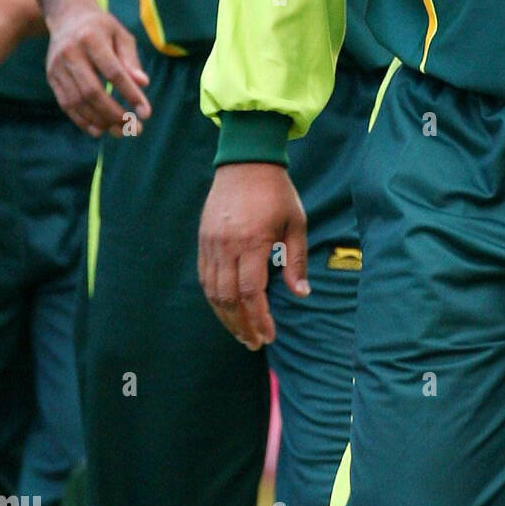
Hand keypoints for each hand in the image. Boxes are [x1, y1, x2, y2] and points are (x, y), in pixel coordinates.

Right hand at [45, 0, 150, 137]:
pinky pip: (66, 104)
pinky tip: (99, 130)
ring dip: (100, 121)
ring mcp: (57, 66)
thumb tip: (143, 84)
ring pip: (77, 102)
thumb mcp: (121, 35)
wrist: (68, 16)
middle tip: (134, 128)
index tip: (146, 113)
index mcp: (92, 39)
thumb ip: (131, 60)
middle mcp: (70, 53)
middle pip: (92, 91)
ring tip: (120, 132)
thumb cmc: (102, 28)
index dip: (130, 94)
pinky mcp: (52, 77)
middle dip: (114, 114)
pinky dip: (82, 120)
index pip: (113, 72)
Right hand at [198, 162, 308, 349]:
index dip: (259, 319)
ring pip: (213, 291)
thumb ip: (296, 261)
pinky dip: (214, 298)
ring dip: (226, 317)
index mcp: (253, 242)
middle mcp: (227, 246)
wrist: (246, 161)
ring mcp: (211, 243)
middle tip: (255, 343)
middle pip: (229, 298)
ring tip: (241, 334)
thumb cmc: (276, 193)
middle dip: (241, 326)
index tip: (269, 335)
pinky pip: (204, 276)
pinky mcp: (203, 239)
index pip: (251, 293)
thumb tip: (301, 294)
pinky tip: (226, 310)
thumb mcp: (295, 223)